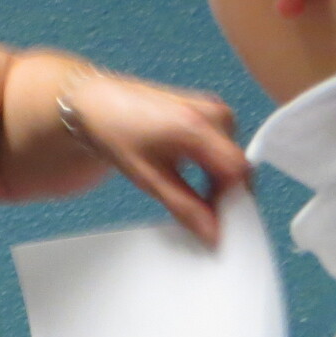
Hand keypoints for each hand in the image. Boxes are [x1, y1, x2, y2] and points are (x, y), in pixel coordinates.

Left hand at [61, 70, 248, 245]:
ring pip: (231, 156)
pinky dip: (213, 166)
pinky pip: (223, 145)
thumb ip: (184, 207)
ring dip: (219, 181)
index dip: (234, 202)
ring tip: (195, 199)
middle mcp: (213, 113)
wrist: (97, 105)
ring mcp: (212, 108)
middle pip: (237, 165)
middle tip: (207, 217)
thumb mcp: (148, 178)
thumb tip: (211, 231)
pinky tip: (194, 179)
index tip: (222, 223)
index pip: (238, 172)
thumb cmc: (114, 132)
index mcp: (199, 127)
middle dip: (226, 194)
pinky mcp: (208, 110)